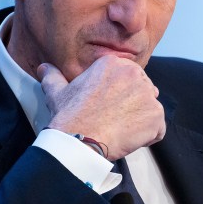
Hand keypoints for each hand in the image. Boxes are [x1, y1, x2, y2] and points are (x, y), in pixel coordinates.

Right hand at [38, 55, 165, 159]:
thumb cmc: (69, 116)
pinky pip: (158, 128)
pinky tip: (129, 139)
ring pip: (150, 109)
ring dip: (139, 121)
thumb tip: (44, 68)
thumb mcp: (57, 91)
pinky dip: (148, 136)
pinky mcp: (156, 116)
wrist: (78, 140)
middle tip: (112, 119)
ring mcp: (148, 95)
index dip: (118, 95)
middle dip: (132, 105)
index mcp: (114, 63)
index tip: (106, 106)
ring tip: (119, 130)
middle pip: (141, 91)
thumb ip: (53, 76)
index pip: (127, 78)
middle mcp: (135, 74)